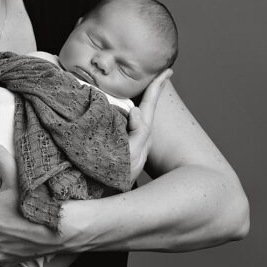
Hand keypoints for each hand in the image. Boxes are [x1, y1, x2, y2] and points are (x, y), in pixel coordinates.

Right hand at [127, 68, 172, 182]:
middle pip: (145, 108)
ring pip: (134, 116)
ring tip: (142, 88)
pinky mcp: (119, 148)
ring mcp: (129, 143)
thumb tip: (136, 110)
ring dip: (137, 102)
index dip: (157, 87)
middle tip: (159, 74)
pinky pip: (122, 124)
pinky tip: (118, 111)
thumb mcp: (132, 155)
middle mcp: (137, 137)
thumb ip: (138, 133)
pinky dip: (122, 114)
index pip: (149, 106)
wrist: (97, 195)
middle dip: (151, 91)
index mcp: (141, 135)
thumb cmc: (116, 177)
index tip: (168, 71)